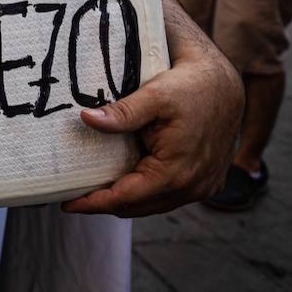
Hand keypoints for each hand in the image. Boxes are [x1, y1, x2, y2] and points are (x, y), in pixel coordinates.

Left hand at [62, 0, 242, 216]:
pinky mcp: (207, 182)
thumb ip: (122, 113)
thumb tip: (85, 119)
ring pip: (153, 204)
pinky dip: (146, 192)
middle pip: (137, 207)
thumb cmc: (190, 87)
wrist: (225, 84)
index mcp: (177, 173)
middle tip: (75, 194)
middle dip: (105, 203)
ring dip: (126, 198)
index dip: (94, 203)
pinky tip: (127, 179)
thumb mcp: (153, 96)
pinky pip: (169, 197)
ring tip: (96, 189)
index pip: (125, 198)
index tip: (67, 204)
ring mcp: (202, 188)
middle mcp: (193, 188)